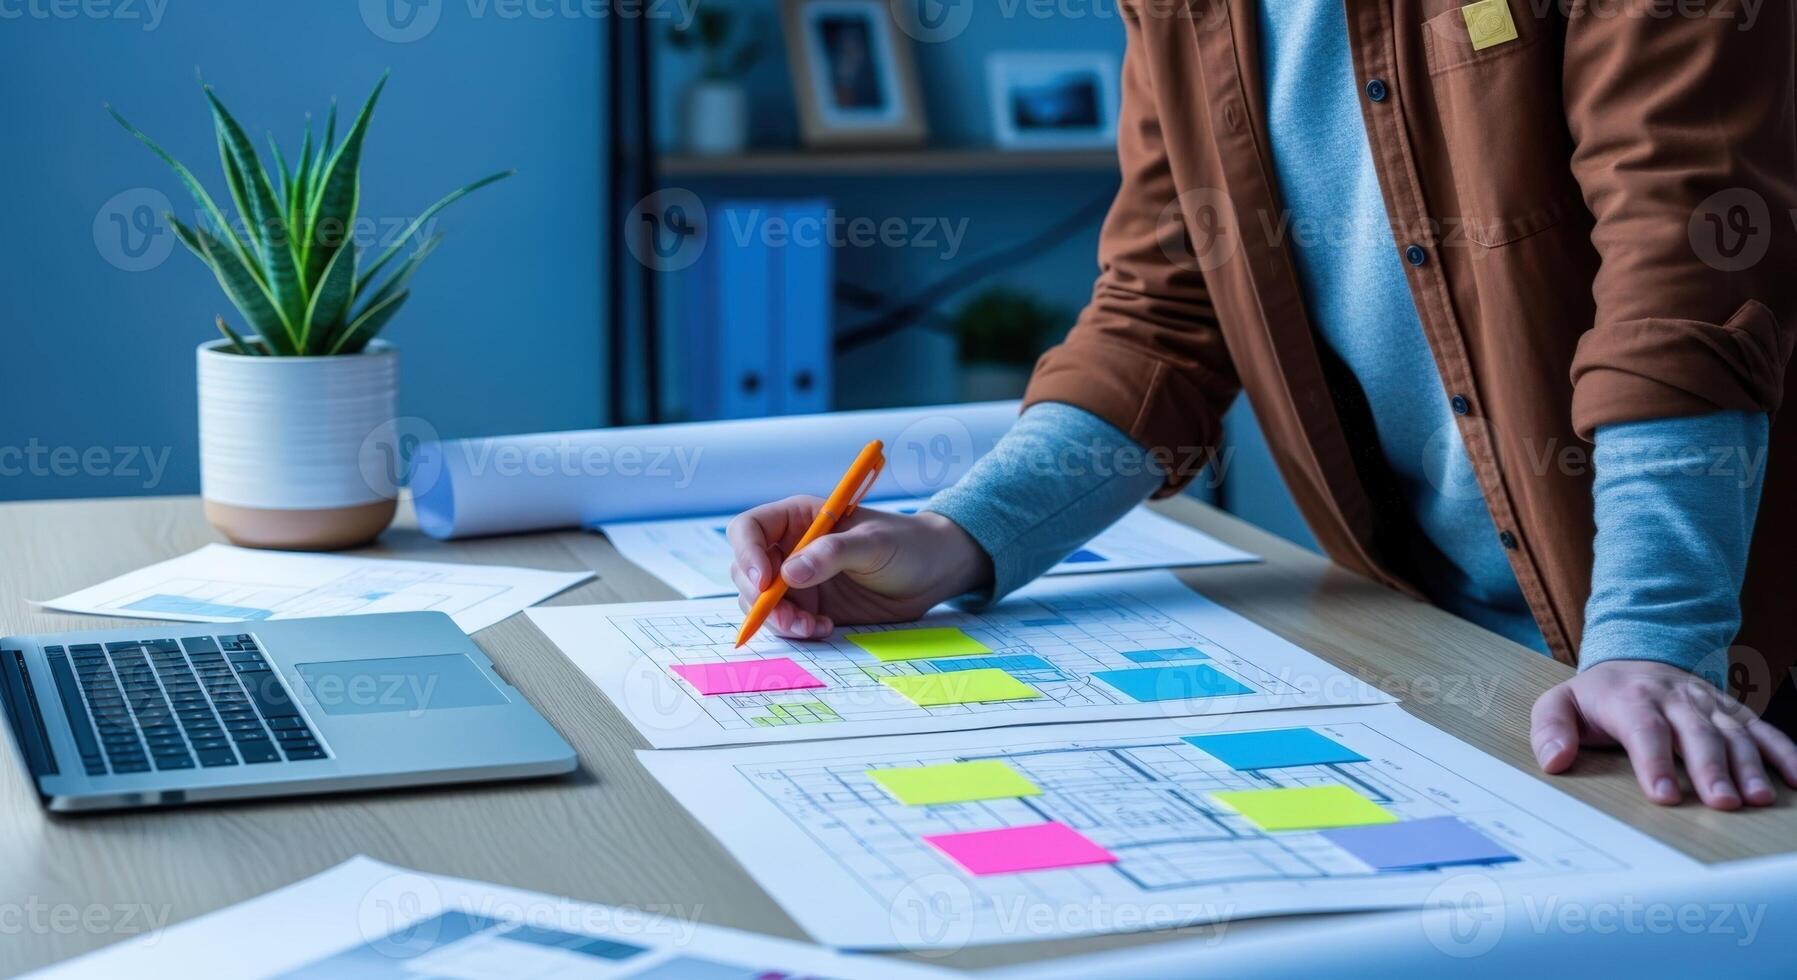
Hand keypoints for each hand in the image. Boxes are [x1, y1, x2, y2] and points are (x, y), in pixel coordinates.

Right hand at [726, 496, 992, 639]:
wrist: (932, 572)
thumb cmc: (906, 544)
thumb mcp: (873, 544)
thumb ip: (831, 555)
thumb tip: (788, 574)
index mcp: (798, 518)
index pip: (749, 530)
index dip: (747, 554)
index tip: (765, 583)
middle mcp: (789, 547)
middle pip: (746, 571)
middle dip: (760, 599)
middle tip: (790, 619)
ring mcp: (797, 580)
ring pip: (760, 602)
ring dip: (778, 620)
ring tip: (812, 627)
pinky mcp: (810, 606)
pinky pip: (785, 622)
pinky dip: (796, 630)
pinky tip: (825, 628)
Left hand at [1531, 660, 1796, 808]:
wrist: (1637, 656)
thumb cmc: (1598, 694)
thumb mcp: (1561, 703)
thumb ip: (1549, 728)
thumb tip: (1555, 760)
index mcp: (1630, 697)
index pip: (1644, 730)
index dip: (1655, 763)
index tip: (1664, 797)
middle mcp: (1675, 698)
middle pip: (1696, 734)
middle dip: (1710, 769)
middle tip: (1722, 803)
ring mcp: (1708, 704)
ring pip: (1733, 733)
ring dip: (1749, 766)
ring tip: (1757, 799)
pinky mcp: (1733, 712)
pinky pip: (1763, 730)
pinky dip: (1784, 752)